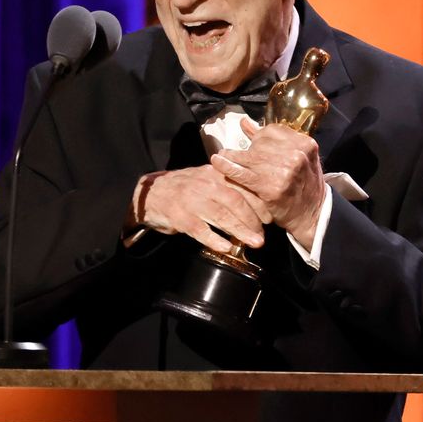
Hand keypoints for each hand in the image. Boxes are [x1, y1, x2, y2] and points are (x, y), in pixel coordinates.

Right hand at [125, 164, 269, 253]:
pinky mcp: (180, 217)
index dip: (259, 202)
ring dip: (241, 231)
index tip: (270, 217)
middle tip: (263, 234)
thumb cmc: (185, 189)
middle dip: (253, 219)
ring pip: (221, 216)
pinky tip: (227, 248)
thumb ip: (229, 187)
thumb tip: (258, 204)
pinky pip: (201, 230)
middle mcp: (205, 184)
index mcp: (215, 173)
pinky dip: (215, 239)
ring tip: (255, 242)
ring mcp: (192, 201)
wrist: (152, 194)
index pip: (243, 186)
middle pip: (236, 201)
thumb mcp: (207, 179)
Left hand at [211, 118, 324, 249]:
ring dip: (232, 157)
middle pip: (260, 144)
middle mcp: (296, 154)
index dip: (258, 138)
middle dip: (247, 150)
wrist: (311, 214)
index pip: (272, 131)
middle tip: (233, 154)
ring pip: (250, 157)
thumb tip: (245, 123)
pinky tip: (217, 163)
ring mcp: (284, 170)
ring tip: (220, 156)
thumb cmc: (303, 185)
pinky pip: (244, 173)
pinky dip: (228, 167)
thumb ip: (271, 140)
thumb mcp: (297, 158)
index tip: (252, 144)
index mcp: (304, 143)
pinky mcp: (271, 187)